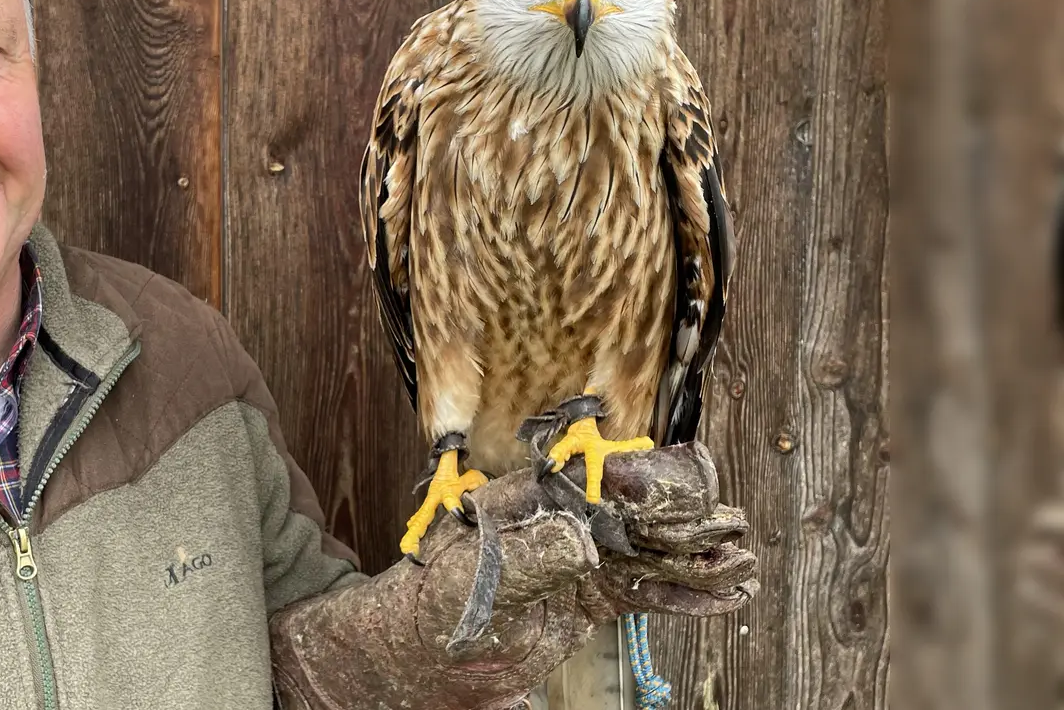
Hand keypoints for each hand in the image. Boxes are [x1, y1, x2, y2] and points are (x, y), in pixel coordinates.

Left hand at [269, 442, 756, 709]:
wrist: (408, 666)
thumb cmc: (422, 614)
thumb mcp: (472, 582)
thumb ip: (528, 557)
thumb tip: (582, 536)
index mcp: (525, 501)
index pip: (595, 481)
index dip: (640, 482)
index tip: (679, 485)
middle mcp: (555, 524)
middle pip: (631, 512)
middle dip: (680, 518)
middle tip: (726, 526)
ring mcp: (573, 563)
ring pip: (645, 552)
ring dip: (692, 557)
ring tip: (739, 561)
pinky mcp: (583, 600)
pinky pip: (641, 590)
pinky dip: (680, 593)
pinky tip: (718, 593)